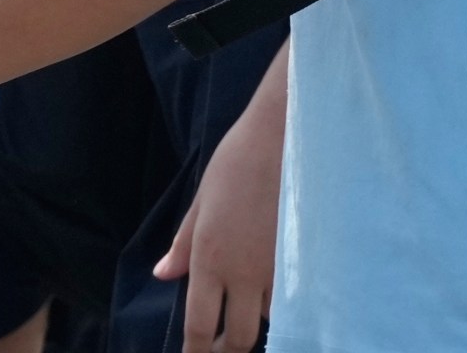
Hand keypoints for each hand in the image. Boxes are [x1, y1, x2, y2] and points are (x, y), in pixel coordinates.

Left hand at [153, 63, 285, 352]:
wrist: (284, 135)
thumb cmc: (237, 161)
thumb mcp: (201, 201)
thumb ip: (182, 245)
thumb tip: (164, 275)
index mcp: (209, 258)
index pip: (200, 326)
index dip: (197, 352)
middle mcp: (243, 273)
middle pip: (239, 338)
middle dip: (228, 349)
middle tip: (222, 345)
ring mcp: (277, 268)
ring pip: (269, 318)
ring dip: (258, 320)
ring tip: (251, 308)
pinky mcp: (302, 258)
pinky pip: (292, 296)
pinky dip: (284, 301)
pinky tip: (280, 289)